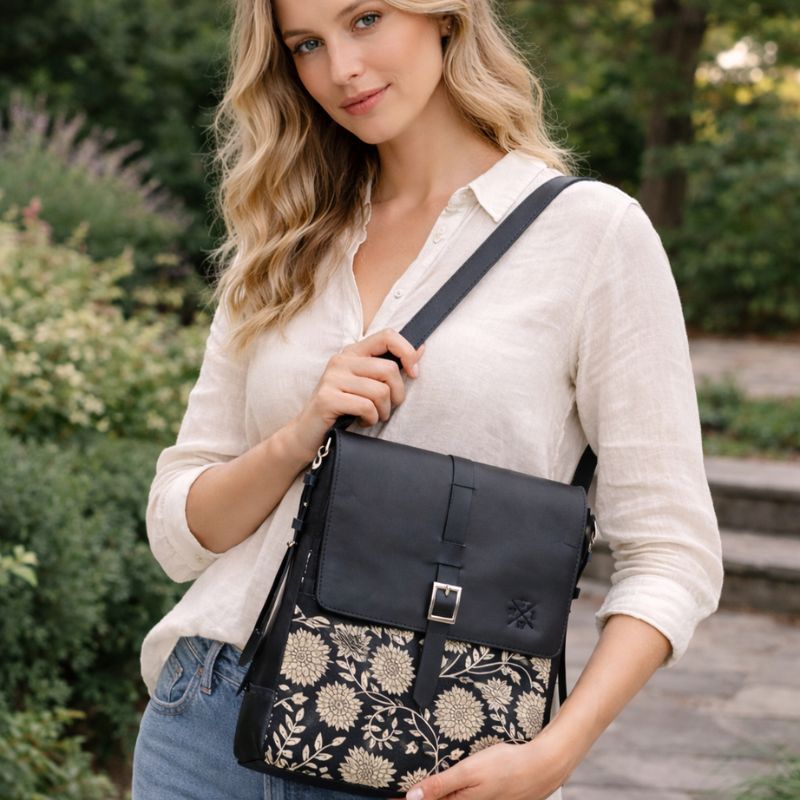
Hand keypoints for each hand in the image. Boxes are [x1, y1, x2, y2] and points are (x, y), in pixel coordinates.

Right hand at [286, 328, 425, 461]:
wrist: (307, 434)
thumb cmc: (342, 410)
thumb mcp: (366, 385)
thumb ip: (388, 367)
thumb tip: (421, 349)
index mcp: (352, 353)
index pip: (387, 335)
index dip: (407, 352)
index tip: (414, 373)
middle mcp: (341, 361)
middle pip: (389, 369)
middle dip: (397, 394)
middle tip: (387, 408)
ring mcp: (332, 379)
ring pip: (380, 391)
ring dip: (383, 411)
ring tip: (372, 416)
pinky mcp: (327, 398)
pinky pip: (366, 407)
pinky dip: (370, 419)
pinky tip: (361, 421)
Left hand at [393, 736, 575, 799]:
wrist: (540, 767)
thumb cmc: (506, 766)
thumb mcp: (468, 771)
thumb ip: (440, 785)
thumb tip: (411, 798)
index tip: (388, 797)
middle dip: (418, 797)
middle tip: (401, 791)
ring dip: (433, 795)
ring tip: (417, 789)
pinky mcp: (484, 798)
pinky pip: (459, 797)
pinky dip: (447, 793)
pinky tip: (443, 785)